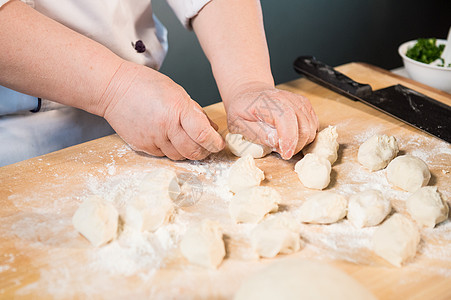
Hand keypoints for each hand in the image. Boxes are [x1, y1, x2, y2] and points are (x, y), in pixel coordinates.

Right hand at [98, 61, 224, 159]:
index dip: (215, 143)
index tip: (219, 144)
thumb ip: (195, 112)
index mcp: (178, 109)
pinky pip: (163, 155)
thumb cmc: (146, 85)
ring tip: (187, 140)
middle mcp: (166, 126)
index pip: (203, 134)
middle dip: (204, 151)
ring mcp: (153, 138)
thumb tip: (211, 128)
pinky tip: (168, 138)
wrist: (113, 89)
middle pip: (193, 151)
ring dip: (187, 152)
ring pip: (179, 156)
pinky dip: (170, 150)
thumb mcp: (177, 92)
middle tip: (207, 147)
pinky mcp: (142, 146)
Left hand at [225, 82, 318, 159]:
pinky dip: (306, 135)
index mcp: (266, 102)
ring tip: (284, 143)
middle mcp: (285, 98)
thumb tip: (276, 141)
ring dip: (300, 142)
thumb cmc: (242, 110)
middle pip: (303, 126)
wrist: (249, 94)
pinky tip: (292, 136)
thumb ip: (257, 133)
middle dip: (295, 145)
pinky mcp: (304, 105)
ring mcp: (297, 100)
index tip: (285, 154)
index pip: (286, 118)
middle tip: (281, 151)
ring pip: (311, 128)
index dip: (289, 139)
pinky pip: (313, 124)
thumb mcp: (238, 124)